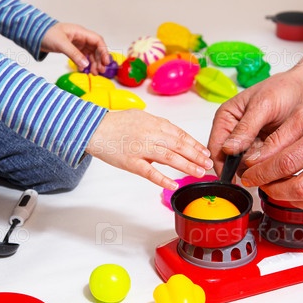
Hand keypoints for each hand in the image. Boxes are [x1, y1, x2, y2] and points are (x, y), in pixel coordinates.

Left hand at [41, 22, 109, 73]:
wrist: (35, 34)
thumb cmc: (47, 33)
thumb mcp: (61, 44)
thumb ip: (73, 54)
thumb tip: (85, 64)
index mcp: (80, 32)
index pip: (97, 41)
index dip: (104, 51)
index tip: (106, 62)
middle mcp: (81, 38)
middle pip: (96, 49)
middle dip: (100, 60)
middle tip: (100, 70)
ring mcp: (77, 44)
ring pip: (90, 54)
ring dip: (93, 63)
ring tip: (94, 73)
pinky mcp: (72, 49)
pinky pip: (82, 57)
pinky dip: (84, 64)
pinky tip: (84, 70)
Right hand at [86, 110, 213, 189]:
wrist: (93, 128)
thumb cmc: (117, 124)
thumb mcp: (141, 117)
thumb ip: (158, 127)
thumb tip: (175, 137)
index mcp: (154, 123)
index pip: (180, 134)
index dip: (195, 144)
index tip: (205, 152)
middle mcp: (150, 134)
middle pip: (179, 146)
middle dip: (196, 155)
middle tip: (208, 164)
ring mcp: (141, 149)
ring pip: (169, 158)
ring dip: (187, 166)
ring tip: (199, 172)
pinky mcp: (130, 162)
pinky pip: (149, 172)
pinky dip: (163, 179)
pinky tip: (174, 184)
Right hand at [207, 69, 302, 174]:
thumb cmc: (284, 89)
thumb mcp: (263, 105)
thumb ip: (246, 127)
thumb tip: (228, 149)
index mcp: (226, 118)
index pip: (216, 147)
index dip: (222, 165)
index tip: (232, 178)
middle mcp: (234, 132)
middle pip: (230, 161)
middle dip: (244, 166)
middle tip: (262, 164)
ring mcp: (249, 142)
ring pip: (246, 166)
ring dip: (258, 166)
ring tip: (275, 156)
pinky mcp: (263, 149)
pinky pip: (261, 165)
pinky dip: (268, 165)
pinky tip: (279, 159)